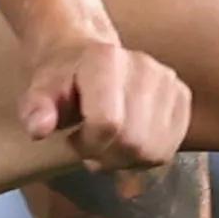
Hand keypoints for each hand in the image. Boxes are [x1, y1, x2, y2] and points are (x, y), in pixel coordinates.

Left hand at [21, 36, 188, 173]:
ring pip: (154, 150)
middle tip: (90, 146)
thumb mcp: (40, 91)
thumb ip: (37, 110)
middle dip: (107, 156)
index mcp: (106, 61)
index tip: (74, 139)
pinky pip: (169, 147)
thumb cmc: (63, 80)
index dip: (88, 145)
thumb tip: (39, 129)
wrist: (89, 58)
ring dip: (127, 159)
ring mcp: (168, 80)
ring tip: (108, 143)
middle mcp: (144, 67)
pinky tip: (129, 141)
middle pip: (134, 141)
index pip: (108, 124)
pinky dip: (147, 155)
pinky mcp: (182, 96)